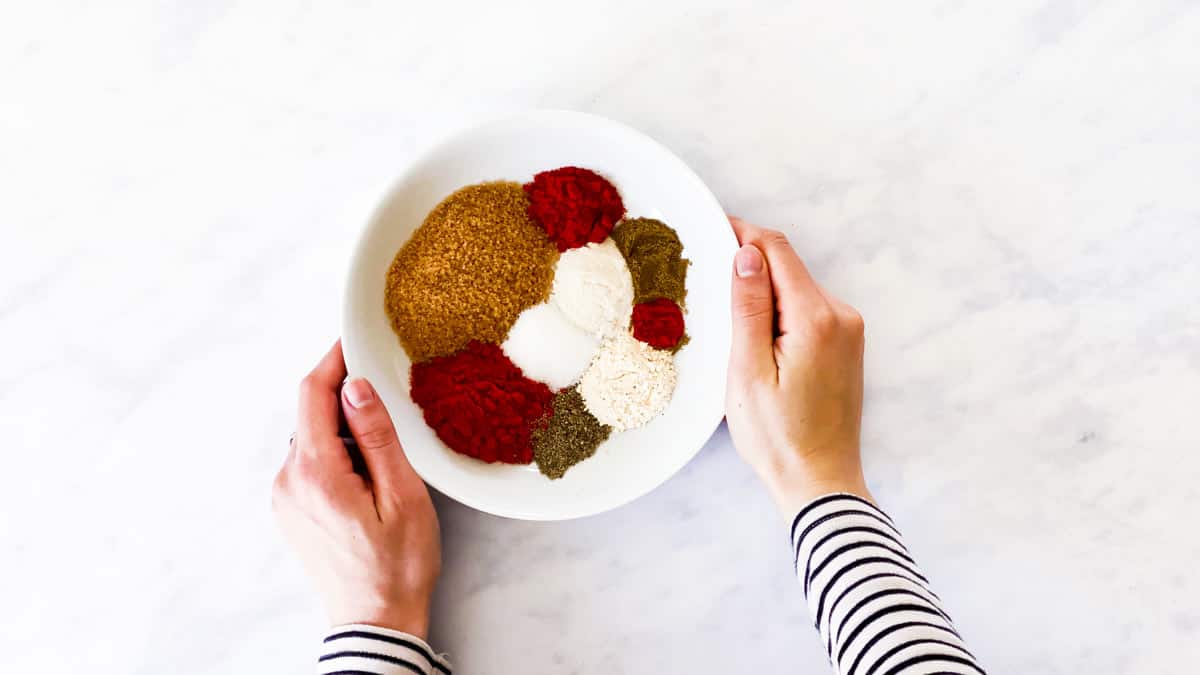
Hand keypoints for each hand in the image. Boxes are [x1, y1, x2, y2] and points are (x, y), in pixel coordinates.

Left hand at [272, 341, 440, 637]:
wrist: (375, 621)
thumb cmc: (397, 565)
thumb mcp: (402, 495)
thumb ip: (377, 436)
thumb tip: (356, 387)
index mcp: (316, 473)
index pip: (313, 394)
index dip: (333, 360)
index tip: (354, 340)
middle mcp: (288, 481)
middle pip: (311, 414)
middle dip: (345, 400)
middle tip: (387, 402)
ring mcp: (284, 498)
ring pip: (311, 439)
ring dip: (342, 432)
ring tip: (383, 457)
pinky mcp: (289, 511)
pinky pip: (309, 464)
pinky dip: (334, 456)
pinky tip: (366, 477)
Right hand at [724, 217, 871, 517]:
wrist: (820, 482)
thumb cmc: (778, 437)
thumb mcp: (747, 371)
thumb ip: (748, 308)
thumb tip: (745, 254)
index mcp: (816, 318)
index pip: (776, 250)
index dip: (741, 234)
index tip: (709, 231)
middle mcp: (841, 316)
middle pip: (787, 267)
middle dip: (748, 268)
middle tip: (707, 285)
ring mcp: (849, 331)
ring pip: (796, 289)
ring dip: (763, 295)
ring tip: (729, 326)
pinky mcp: (847, 346)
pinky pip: (808, 312)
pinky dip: (780, 315)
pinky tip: (757, 343)